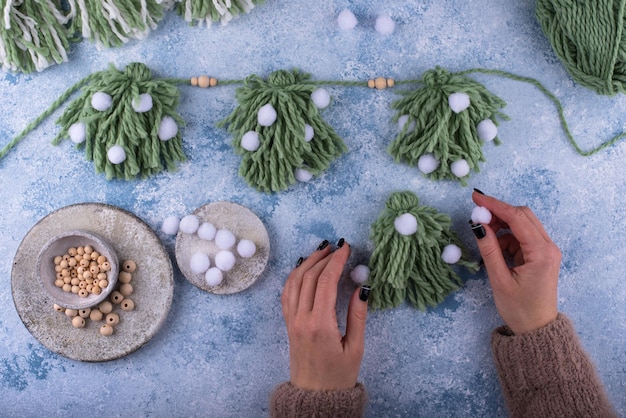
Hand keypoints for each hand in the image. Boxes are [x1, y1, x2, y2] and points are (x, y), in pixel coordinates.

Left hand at [281, 240, 368, 389]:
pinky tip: (303, 268)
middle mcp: (302, 319)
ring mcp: (292, 320)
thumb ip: (358, 316)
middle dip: (323, 258)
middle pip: (308, 277)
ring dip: (307, 263)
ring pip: (294, 282)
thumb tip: (362, 287)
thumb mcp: (355, 348)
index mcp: (320, 324)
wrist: (314, 397)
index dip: (336, 261)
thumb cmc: (338, 376)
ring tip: (321, 251)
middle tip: (337, 245)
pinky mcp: (288, 324)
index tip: (346, 248)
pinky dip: (294, 276)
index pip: (326, 282)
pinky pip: (287, 293)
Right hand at [471, 191, 560, 334]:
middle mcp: (548, 247)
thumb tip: (478, 225)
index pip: (517, 218)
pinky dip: (507, 236)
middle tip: (477, 217)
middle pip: (523, 216)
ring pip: (523, 224)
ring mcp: (546, 250)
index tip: (475, 198)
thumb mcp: (499, 279)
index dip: (495, 205)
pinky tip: (495, 248)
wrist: (537, 329)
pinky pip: (522, 236)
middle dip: (499, 213)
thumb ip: (489, 249)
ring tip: (484, 236)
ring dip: (502, 225)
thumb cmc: (519, 308)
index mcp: (541, 252)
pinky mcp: (541, 255)